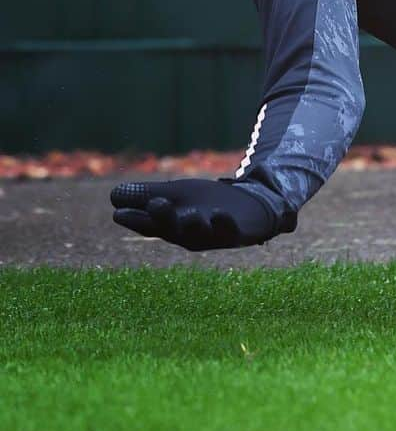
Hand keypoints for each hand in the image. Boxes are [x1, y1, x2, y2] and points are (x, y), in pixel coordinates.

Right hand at [111, 178, 276, 250]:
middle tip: (156, 203)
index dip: (135, 219)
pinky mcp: (235, 232)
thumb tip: (114, 195)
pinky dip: (224, 223)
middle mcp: (187, 234)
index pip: (147, 223)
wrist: (247, 208)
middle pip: (171, 229)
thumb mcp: (176, 195)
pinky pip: (229, 231)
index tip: (118, 213)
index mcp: (168, 225)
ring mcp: (211, 235)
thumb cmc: (205, 203)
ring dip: (193, 224)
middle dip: (163, 217)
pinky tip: (219, 213)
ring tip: (190, 214)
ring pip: (199, 234)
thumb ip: (147, 195)